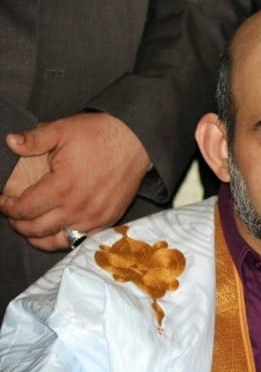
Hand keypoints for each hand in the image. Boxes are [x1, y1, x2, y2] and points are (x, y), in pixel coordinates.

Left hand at [0, 112, 150, 250]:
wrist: (136, 140)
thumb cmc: (99, 134)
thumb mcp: (63, 130)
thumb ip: (34, 139)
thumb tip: (9, 142)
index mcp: (63, 187)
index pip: (24, 209)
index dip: (7, 208)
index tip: (2, 201)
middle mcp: (79, 208)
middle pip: (36, 230)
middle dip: (18, 224)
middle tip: (14, 213)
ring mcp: (95, 217)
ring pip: (57, 241)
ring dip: (38, 237)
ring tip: (31, 225)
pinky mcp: (109, 219)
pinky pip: (80, 240)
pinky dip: (64, 238)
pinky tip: (57, 228)